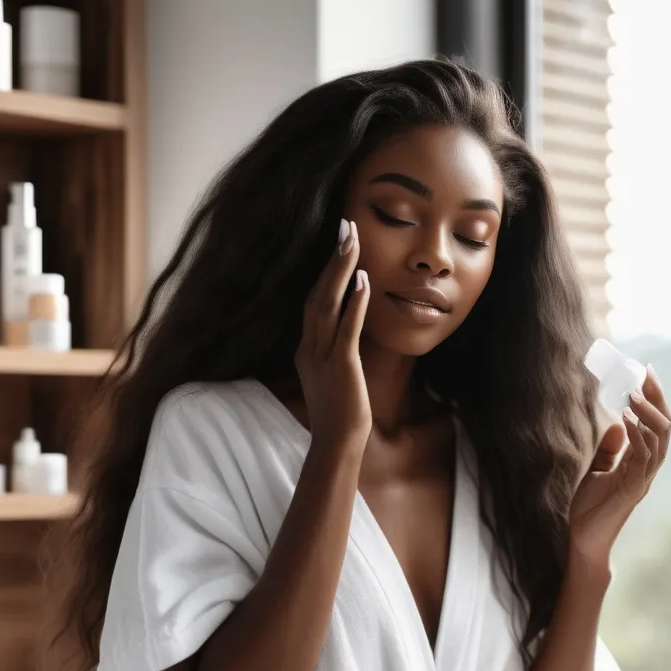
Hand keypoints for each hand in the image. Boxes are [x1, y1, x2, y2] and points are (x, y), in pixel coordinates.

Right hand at [295, 218, 371, 452]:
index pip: (315, 300)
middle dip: (331, 258)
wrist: (337, 444)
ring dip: (340, 270)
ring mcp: (322, 357)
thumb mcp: (333, 376)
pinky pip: (346, 330)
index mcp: (307, 348)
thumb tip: (348, 330)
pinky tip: (363, 280)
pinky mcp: (341, 368)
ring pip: (327, 304)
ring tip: (351, 240)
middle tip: (345, 226)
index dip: (326, 270)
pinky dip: (354, 304)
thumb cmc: (340, 414)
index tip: (338, 242)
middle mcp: (309, 347)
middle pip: (317, 293)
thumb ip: (336, 350)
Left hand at [568, 366, 670, 572]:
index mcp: (638, 462)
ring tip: (634, 394)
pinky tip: (628, 421)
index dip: (654, 398)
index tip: (646, 372)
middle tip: (647, 375)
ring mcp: (642, 480)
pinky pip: (643, 460)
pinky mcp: (632, 492)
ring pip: (658, 441)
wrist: (579, 540)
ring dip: (647, 414)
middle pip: (663, 428)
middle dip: (658, 399)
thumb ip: (608, 450)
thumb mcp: (595, 471)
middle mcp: (646, 469)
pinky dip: (638, 437)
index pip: (655, 424)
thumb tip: (616, 424)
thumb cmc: (587, 509)